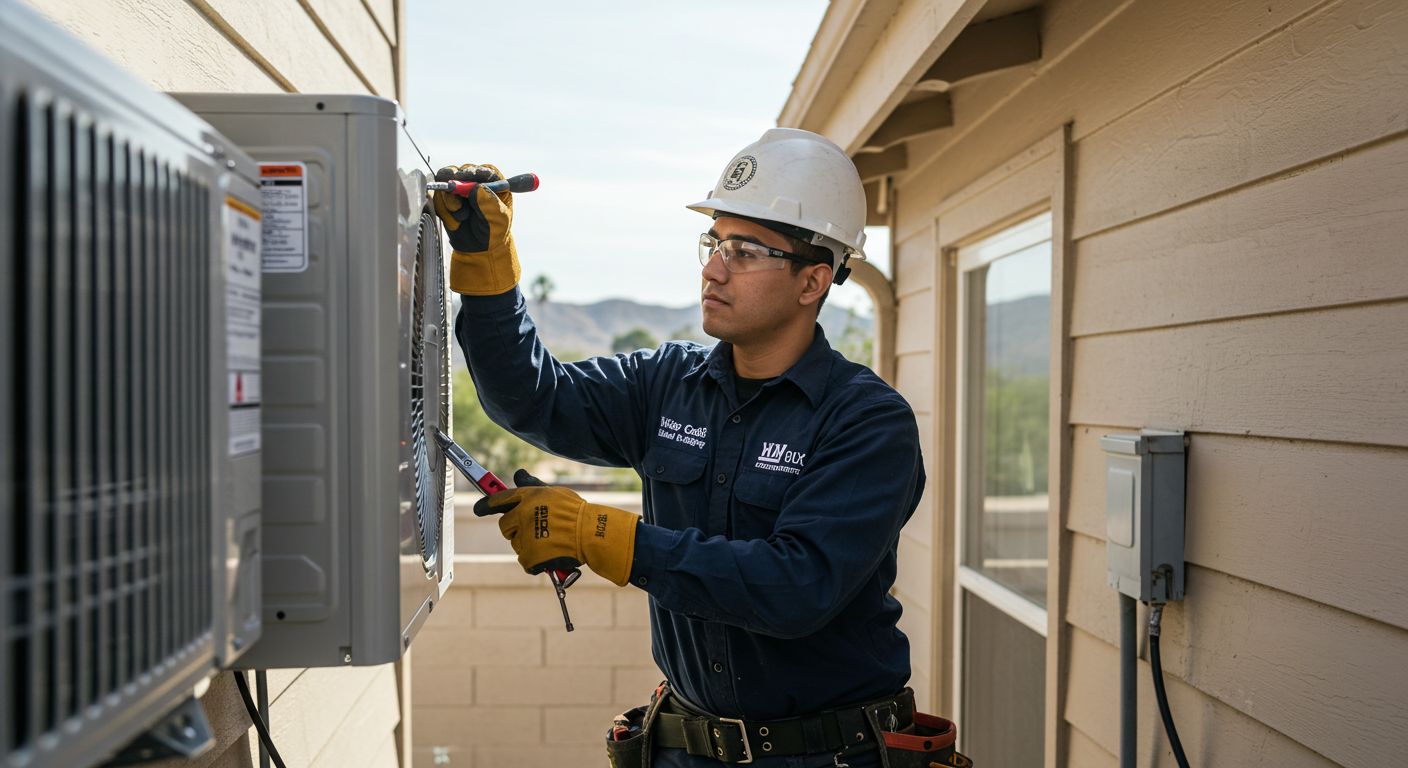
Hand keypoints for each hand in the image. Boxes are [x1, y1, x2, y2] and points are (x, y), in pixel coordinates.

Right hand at [433, 163, 519, 295]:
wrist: (480, 249)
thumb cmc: (494, 232)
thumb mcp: (498, 219)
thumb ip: (488, 202)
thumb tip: (475, 188)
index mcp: (494, 182)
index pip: (483, 170)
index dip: (473, 174)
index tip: (466, 183)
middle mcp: (475, 181)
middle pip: (460, 172)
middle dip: (456, 185)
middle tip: (455, 196)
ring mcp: (459, 189)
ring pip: (445, 184)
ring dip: (451, 201)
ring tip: (462, 217)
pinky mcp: (446, 199)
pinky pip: (438, 197)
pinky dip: (444, 209)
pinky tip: (456, 219)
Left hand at [475, 470, 638, 585]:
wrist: (590, 534)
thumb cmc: (576, 512)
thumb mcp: (554, 493)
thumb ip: (532, 486)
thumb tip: (519, 473)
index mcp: (528, 497)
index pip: (499, 499)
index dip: (486, 504)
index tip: (478, 508)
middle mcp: (523, 515)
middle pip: (504, 525)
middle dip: (514, 529)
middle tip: (533, 530)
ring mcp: (525, 536)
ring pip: (516, 543)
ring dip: (528, 544)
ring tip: (550, 541)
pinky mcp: (529, 555)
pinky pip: (525, 560)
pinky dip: (535, 561)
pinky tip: (549, 554)